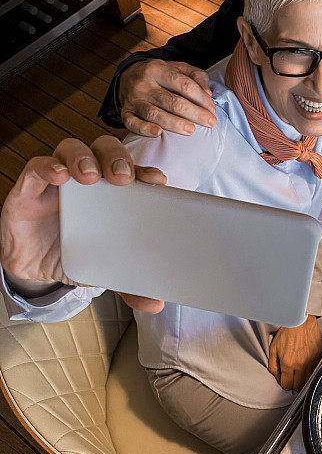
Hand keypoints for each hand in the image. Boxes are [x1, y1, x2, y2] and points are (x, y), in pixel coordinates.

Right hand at [0, 135, 166, 313]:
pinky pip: (38, 167)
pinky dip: (49, 167)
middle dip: (117, 158)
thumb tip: (156, 304)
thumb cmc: (73, 254)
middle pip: (105, 149)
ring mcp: (58, 180)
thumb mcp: (103, 270)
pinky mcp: (30, 186)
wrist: (33, 267)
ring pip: (73, 149)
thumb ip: (129, 283)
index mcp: (112, 192)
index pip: (132, 170)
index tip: (158, 181)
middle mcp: (88, 179)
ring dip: (84, 158)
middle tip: (124, 178)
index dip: (145, 171)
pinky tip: (59, 176)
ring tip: (91, 176)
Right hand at [118, 59, 216, 136]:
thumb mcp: (177, 67)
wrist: (126, 76)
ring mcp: (133, 100)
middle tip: (210, 123)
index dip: (201, 98)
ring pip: (154, 113)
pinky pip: (133, 123)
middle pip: (172, 101)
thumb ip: (196, 76)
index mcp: (157, 69)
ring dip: (174, 123)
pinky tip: (158, 133)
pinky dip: (145, 129)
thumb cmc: (159, 74)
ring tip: (191, 130)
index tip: (212, 109)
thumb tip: (208, 94)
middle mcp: (143, 84)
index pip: (184, 85)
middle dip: (194, 113)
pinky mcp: (125, 113)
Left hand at [268, 314, 321, 391]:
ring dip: (302, 379)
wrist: (300, 321)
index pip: (287, 385)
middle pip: (298, 386)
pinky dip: (310, 372)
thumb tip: (277, 376)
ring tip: (298, 371)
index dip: (284, 384)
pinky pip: (314, 371)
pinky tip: (305, 366)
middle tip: (291, 376)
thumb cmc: (287, 332)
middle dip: (293, 383)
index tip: (285, 379)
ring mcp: (311, 361)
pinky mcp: (318, 356)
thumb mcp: (273, 348)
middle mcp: (300, 364)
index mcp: (288, 363)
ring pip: (307, 380)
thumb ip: (273, 365)